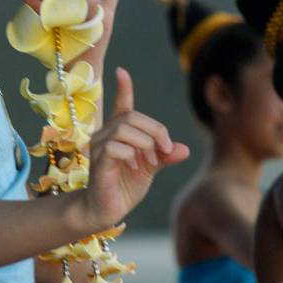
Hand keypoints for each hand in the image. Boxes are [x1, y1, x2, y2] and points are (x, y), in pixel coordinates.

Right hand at [80, 68, 188, 229]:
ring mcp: (98, 147)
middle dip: (156, 131)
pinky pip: (114, 147)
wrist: (107, 210)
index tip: (122, 71)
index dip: (123, 88)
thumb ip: (166, 156)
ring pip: (123, 128)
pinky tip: (135, 168)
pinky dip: (131, 155)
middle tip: (165, 151)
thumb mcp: (151, 168)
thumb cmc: (125, 186)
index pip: (121, 105)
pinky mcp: (97, 161)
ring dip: (146, 144)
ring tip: (151, 162)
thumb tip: (185, 149)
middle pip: (133, 117)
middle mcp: (105, 135)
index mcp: (119, 133)